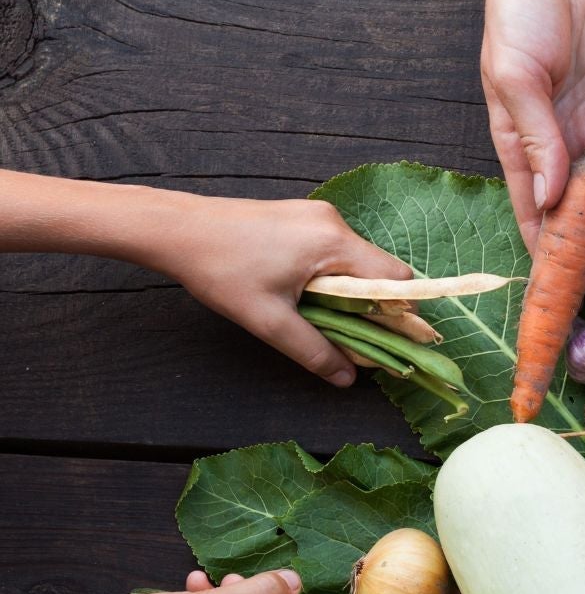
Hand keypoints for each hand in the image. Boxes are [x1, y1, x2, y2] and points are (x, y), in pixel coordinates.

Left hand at [161, 196, 412, 387]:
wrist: (175, 229)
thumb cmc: (220, 270)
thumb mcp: (269, 321)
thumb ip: (314, 351)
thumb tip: (348, 378)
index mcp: (334, 243)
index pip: (395, 279)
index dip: (400, 313)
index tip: (390, 341)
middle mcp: (333, 222)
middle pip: (379, 270)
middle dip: (373, 307)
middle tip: (354, 337)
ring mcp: (317, 215)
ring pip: (356, 262)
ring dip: (350, 293)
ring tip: (323, 317)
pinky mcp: (302, 216)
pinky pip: (335, 251)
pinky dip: (332, 276)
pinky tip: (306, 294)